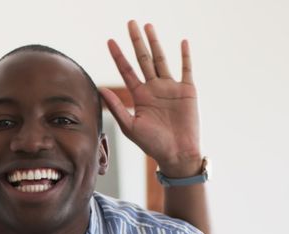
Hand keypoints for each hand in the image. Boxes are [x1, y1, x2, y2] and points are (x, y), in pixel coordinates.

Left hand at [101, 20, 201, 176]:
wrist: (176, 154)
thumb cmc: (152, 145)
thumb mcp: (130, 127)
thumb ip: (116, 108)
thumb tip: (100, 90)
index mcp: (139, 96)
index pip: (126, 71)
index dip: (118, 55)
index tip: (109, 41)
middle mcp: (154, 88)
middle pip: (143, 59)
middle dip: (136, 41)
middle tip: (130, 23)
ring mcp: (170, 88)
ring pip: (161, 60)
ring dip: (155, 42)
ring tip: (148, 26)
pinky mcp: (187, 91)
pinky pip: (186, 69)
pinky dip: (185, 56)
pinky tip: (182, 42)